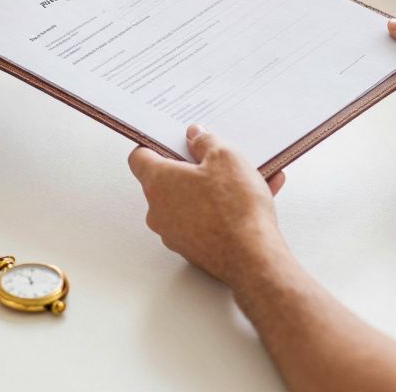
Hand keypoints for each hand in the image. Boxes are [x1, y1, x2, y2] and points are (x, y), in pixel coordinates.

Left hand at [128, 125, 286, 287]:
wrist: (252, 258)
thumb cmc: (234, 207)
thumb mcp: (225, 158)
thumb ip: (206, 141)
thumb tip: (195, 136)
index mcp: (159, 182)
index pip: (140, 158)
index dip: (155, 146)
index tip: (174, 142)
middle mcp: (159, 210)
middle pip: (168, 181)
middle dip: (193, 169)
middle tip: (217, 160)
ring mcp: (174, 233)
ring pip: (191, 202)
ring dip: (214, 190)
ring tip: (249, 179)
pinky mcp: (192, 250)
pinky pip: (204, 221)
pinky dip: (223, 210)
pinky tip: (255, 199)